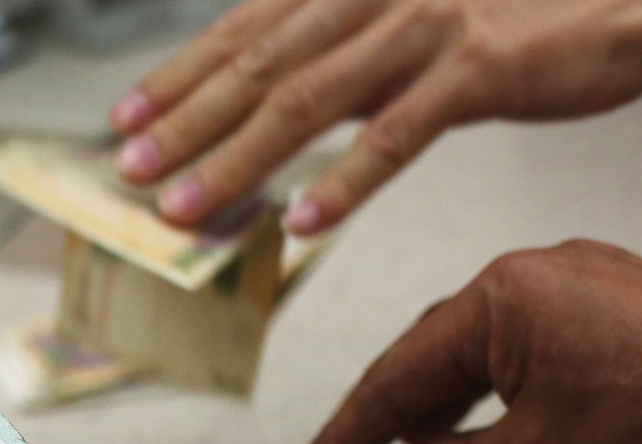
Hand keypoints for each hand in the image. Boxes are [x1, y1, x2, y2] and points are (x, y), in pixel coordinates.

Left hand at [112, 0, 641, 234]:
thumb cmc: (518, 12)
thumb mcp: (413, 14)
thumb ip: (343, 46)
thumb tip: (275, 92)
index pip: (245, 27)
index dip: (179, 74)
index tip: (123, 120)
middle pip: (260, 63)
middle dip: (185, 120)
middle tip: (129, 171)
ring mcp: (426, 25)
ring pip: (310, 100)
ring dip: (239, 160)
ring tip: (185, 209)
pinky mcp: (478, 69)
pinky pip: (396, 136)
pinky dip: (343, 183)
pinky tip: (299, 225)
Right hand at [295, 239, 641, 443]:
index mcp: (502, 294)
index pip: (397, 371)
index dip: (347, 433)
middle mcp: (538, 273)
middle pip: (437, 357)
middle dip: (393, 424)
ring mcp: (586, 286)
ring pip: (488, 359)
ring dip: (449, 418)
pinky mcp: (624, 311)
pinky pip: (536, 355)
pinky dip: (502, 403)